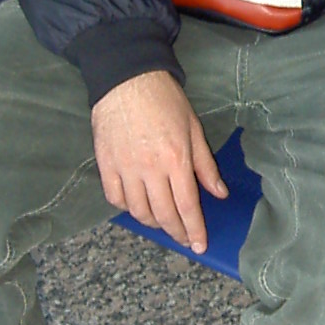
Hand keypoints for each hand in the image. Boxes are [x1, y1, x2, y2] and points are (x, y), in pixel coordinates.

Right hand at [91, 70, 226, 253]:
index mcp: (176, 159)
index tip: (199, 245)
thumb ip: (205, 164)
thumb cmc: (165, 99)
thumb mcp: (193, 127)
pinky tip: (137, 206)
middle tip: (184, 239)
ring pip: (138, 211)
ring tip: (163, 222)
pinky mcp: (105, 164)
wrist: (126, 78)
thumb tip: (219, 193)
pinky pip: (115, 198)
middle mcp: (149, 169)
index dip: (194, 229)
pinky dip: (127, 208)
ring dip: (153, 223)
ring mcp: (124, 168)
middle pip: (163, 214)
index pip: (187, 206)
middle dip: (176, 232)